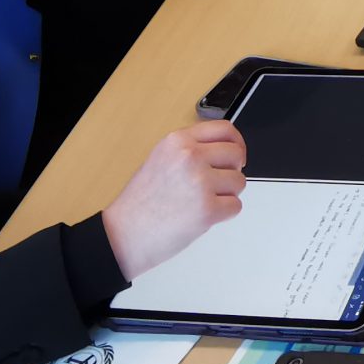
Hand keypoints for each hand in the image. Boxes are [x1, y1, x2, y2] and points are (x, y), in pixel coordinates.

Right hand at [102, 122, 247, 279]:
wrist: (124, 234)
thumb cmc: (140, 203)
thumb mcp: (160, 159)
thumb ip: (190, 150)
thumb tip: (224, 150)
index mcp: (178, 141)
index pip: (224, 129)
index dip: (236, 143)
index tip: (237, 154)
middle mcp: (190, 157)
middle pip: (237, 155)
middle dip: (231, 171)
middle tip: (217, 185)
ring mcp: (200, 182)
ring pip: (239, 182)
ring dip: (227, 195)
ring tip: (201, 202)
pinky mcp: (208, 209)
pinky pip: (235, 206)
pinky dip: (224, 214)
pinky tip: (202, 216)